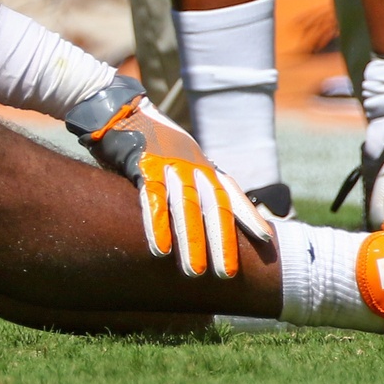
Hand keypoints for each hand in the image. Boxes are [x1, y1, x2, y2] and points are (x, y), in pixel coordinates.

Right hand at [67, 79, 272, 277]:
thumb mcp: (178, 157)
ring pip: (186, 205)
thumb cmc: (148, 142)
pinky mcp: (142, 163)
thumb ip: (190, 182)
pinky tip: (160, 250)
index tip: (264, 239)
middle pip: (213, 205)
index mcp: (201, 163)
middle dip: (221, 240)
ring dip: (192, 240)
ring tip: (195, 272)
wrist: (118, 110)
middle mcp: (191, 162)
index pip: (230, 192)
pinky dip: (157, 224)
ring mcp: (168, 162)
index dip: (247, 215)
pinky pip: (152, 197)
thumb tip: (202, 218)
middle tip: (226, 273)